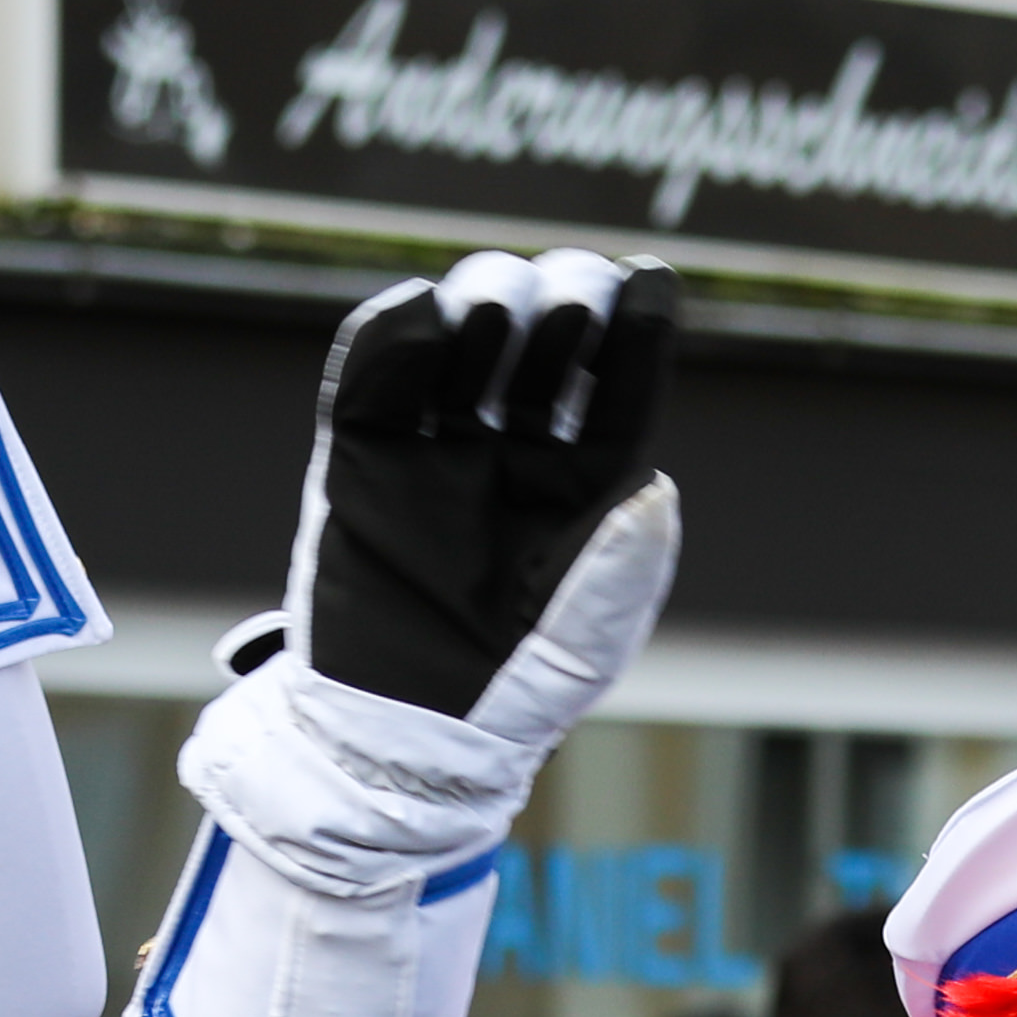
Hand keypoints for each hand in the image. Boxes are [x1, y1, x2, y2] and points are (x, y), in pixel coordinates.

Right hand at [288, 251, 682, 733]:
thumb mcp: (583, 647)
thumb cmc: (508, 698)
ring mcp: (436, 448)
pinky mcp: (360, 453)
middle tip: (567, 299)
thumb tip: (656, 489)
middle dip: (561, 303)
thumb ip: (623, 572)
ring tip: (494, 310)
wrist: (396, 736)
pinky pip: (374, 374)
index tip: (650, 280)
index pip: (619, 389)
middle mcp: (514, 456)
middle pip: (544, 346)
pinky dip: (394, 332)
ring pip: (464, 341)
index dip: (639, 332)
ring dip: (484, 303)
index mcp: (582, 488)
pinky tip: (421, 312)